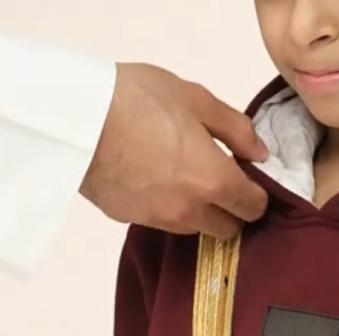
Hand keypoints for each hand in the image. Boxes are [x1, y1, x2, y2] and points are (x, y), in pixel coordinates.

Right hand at [80, 62, 269, 238]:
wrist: (74, 118)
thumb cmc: (136, 100)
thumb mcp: (195, 99)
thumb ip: (236, 129)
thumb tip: (259, 153)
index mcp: (214, 181)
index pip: (253, 208)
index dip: (257, 196)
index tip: (250, 182)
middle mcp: (191, 210)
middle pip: (227, 229)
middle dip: (230, 210)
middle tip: (219, 182)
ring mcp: (159, 220)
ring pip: (194, 228)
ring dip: (198, 211)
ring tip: (181, 177)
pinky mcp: (131, 219)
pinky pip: (161, 221)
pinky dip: (166, 208)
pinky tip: (153, 180)